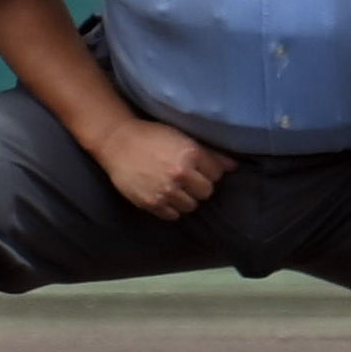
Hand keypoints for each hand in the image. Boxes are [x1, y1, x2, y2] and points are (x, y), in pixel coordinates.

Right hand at [92, 117, 232, 219]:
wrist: (117, 143)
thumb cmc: (151, 136)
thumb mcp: (182, 137)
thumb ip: (209, 153)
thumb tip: (234, 166)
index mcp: (190, 155)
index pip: (216, 174)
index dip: (208, 171)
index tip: (198, 168)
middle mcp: (180, 174)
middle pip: (206, 192)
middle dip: (199, 187)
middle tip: (187, 180)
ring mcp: (165, 191)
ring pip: (190, 206)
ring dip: (186, 199)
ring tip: (175, 189)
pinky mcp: (151, 203)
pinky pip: (172, 215)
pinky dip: (171, 208)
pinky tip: (164, 196)